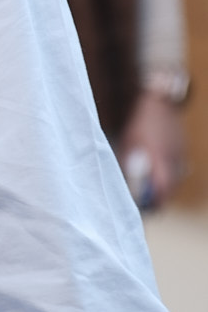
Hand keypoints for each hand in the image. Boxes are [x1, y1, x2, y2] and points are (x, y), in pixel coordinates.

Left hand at [117, 85, 186, 208]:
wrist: (161, 103)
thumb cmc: (140, 124)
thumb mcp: (130, 143)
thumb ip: (131, 163)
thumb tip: (128, 183)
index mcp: (159, 157)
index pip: (162, 188)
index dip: (155, 201)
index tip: (146, 208)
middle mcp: (173, 159)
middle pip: (170, 188)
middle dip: (159, 197)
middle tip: (146, 204)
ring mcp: (181, 155)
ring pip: (175, 179)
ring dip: (164, 186)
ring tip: (149, 188)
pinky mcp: (183, 151)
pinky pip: (178, 170)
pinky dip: (169, 175)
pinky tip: (158, 172)